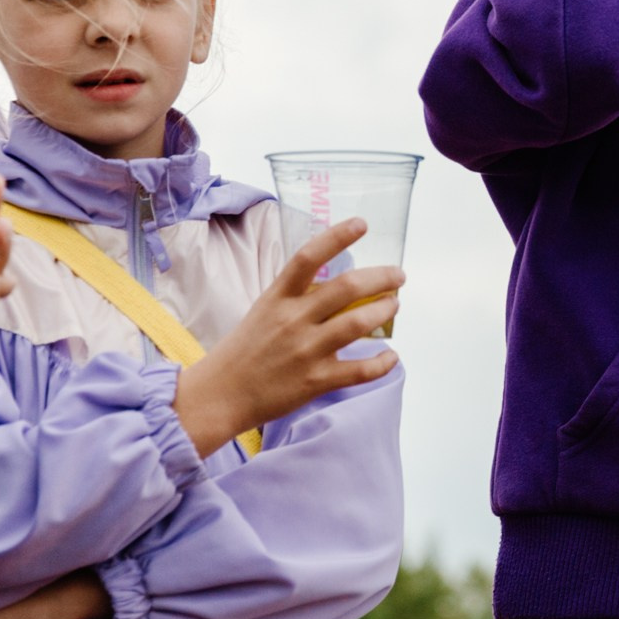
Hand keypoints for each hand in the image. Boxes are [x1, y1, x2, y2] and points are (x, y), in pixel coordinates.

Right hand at [172, 218, 401, 455]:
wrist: (220, 394)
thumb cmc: (245, 350)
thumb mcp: (264, 310)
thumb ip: (297, 296)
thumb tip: (336, 285)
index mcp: (278, 297)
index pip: (308, 257)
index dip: (337, 236)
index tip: (362, 224)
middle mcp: (293, 319)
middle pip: (346, 287)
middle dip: (381, 277)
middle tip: (398, 275)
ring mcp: (305, 350)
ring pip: (357, 323)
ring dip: (384, 311)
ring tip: (393, 305)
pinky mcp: (315, 381)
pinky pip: (359, 371)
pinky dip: (381, 363)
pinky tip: (391, 357)